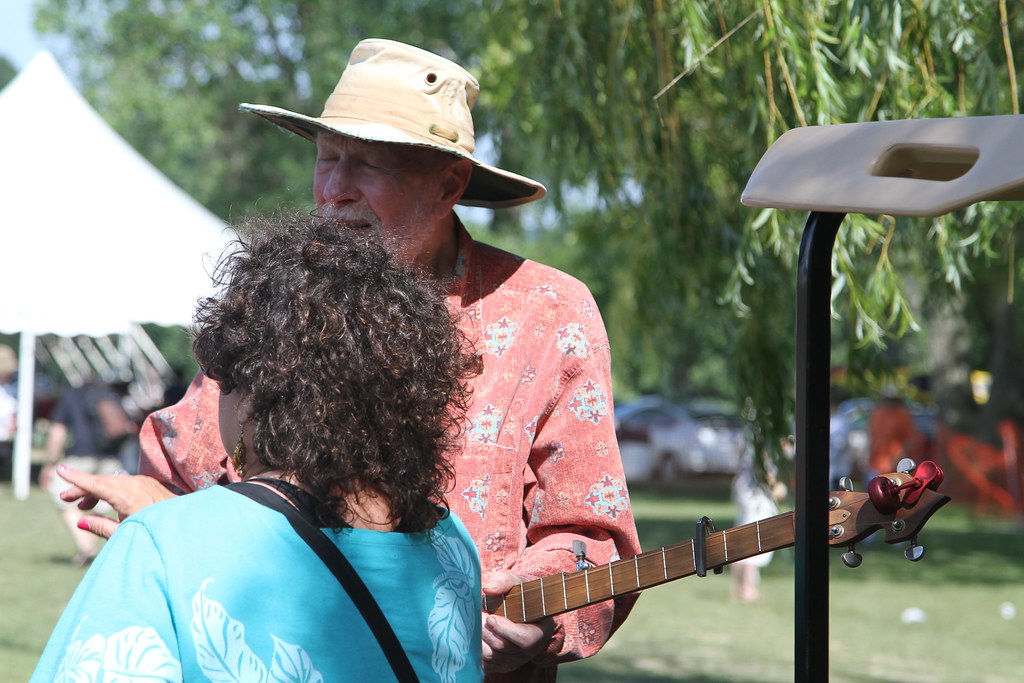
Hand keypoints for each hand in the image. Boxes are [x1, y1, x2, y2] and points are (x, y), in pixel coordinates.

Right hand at [56, 464, 175, 538]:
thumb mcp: (125, 535)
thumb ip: (102, 527)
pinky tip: (105, 501)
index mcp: (128, 496)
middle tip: (65, 498)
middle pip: (103, 482)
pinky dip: (111, 490)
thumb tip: (81, 520)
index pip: (97, 484)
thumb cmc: (156, 533)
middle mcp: (136, 484)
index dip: (77, 478)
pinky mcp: (150, 484)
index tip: (60, 470)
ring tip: (83, 505)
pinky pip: (125, 483)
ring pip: (114, 481)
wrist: (186, 525)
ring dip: (97, 490)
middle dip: (82, 488)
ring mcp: (145, 482)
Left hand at [480, 571, 557, 672]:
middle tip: (477, 614)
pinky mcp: (499, 666)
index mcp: (541, 630)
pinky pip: (483, 663)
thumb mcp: (517, 583)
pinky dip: (474, 648)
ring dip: (478, 638)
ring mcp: (514, 660)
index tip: (491, 617)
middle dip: (486, 630)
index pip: (525, 639)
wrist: (518, 608)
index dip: (506, 630)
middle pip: (503, 647)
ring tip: (476, 621)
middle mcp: (529, 651)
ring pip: (490, 656)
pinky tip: (474, 633)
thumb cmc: (520, 594)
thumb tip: (488, 589)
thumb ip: (504, 581)